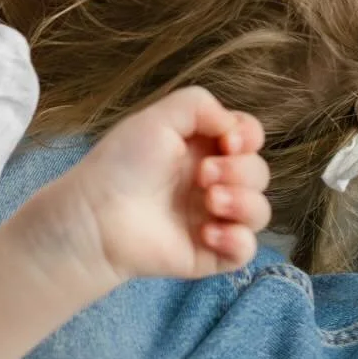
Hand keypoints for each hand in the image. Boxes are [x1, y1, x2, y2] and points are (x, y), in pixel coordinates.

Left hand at [61, 88, 269, 281]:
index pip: (249, 137)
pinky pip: (246, 250)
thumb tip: (232, 125)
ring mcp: (213, 218)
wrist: (98, 215)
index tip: (228, 140)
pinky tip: (207, 233)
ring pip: (259, 211)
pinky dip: (236, 240)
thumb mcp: (156, 118)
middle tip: (203, 176)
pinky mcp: (211, 253)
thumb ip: (199, 105)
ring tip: (210, 202)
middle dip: (240, 171)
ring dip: (244, 203)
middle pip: (258, 172)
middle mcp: (212, 181)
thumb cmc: (122, 163)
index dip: (248, 137)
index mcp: (202, 147)